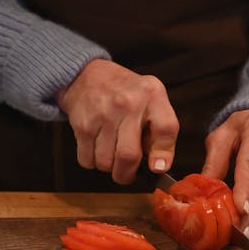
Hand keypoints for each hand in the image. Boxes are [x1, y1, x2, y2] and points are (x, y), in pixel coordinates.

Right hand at [56, 59, 178, 183]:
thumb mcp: (151, 99)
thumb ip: (159, 129)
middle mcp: (128, 104)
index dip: (163, 154)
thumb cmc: (125, 93)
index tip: (157, 168)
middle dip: (127, 174)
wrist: (85, 75)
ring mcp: (103, 114)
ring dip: (108, 167)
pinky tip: (96, 147)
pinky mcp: (83, 124)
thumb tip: (157, 165)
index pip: (165, 128)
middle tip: (127, 173)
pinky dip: (92, 161)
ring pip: (105, 162)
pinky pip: (87, 160)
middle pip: (129, 155)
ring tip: (110, 153)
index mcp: (152, 96)